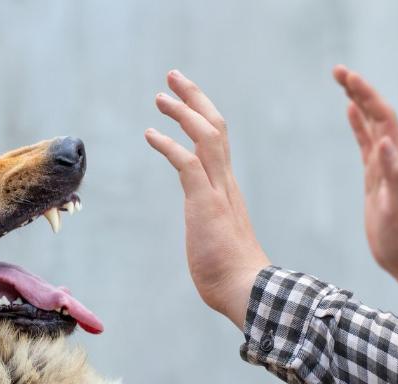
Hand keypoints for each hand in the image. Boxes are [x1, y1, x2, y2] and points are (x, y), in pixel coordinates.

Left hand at [145, 70, 270, 328]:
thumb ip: (210, 226)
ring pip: (206, 136)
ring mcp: (217, 192)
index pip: (218, 141)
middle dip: (194, 98)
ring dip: (183, 112)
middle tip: (173, 78)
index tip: (185, 100)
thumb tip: (206, 233)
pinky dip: (169, 145)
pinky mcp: (205, 204)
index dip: (201, 115)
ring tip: (160, 96)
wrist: (247, 291)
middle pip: (215, 126)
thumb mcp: (216, 239)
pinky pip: (187, 164)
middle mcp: (225, 183)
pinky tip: (150, 134)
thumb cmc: (231, 274)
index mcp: (227, 188)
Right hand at [333, 65, 397, 299]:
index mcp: (397, 160)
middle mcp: (392, 157)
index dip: (366, 95)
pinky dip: (358, 125)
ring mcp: (383, 166)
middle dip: (359, 90)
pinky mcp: (375, 177)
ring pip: (371, 124)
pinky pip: (365, 143)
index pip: (382, 118)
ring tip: (342, 82)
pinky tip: (350, 113)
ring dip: (358, 101)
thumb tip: (384, 141)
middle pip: (376, 113)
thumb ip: (395, 175)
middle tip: (337, 70)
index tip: (347, 77)